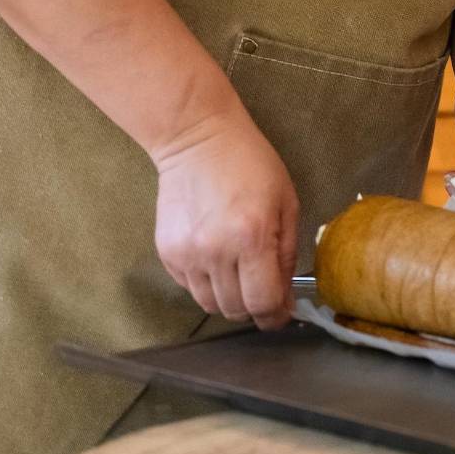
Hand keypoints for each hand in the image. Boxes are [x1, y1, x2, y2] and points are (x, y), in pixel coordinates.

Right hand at [152, 106, 299, 329]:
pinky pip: (190, 288)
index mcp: (251, 237)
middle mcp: (216, 252)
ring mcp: (187, 254)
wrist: (197, 138)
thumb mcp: (286, 202)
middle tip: (262, 289)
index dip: (276, 315)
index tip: (282, 313)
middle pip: (236, 310)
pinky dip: (206, 284)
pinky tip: (215, 258)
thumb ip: (287, 253)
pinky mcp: (167, 253)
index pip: (263, 302)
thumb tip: (286, 297)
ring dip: (229, 298)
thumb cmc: (250, 164)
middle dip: (254, 307)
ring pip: (210, 305)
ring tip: (238, 272)